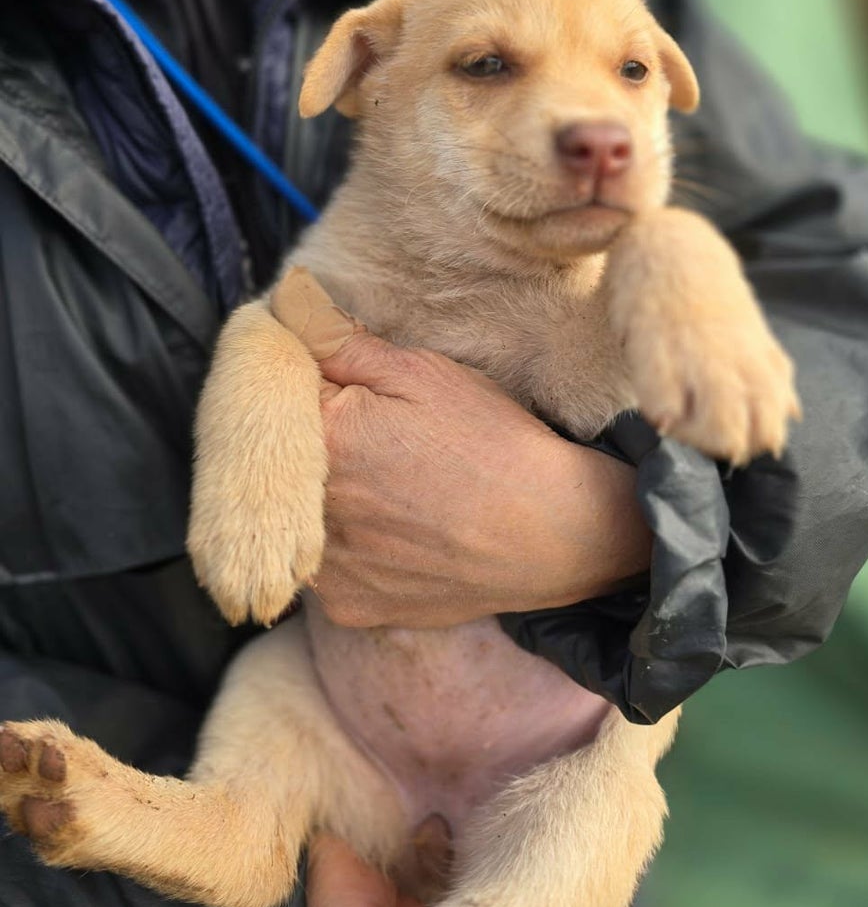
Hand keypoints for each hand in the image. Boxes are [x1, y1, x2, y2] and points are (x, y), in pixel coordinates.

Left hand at [271, 268, 651, 627]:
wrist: (554, 535)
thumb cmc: (493, 444)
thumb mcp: (423, 373)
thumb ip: (339, 339)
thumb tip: (284, 299)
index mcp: (319, 440)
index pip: (274, 403)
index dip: (315, 393)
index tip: (350, 393)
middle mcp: (307, 511)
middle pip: (283, 467)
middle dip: (323, 449)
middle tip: (385, 447)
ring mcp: (325, 569)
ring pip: (303, 522)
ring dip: (333, 504)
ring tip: (395, 491)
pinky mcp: (349, 608)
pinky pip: (330, 573)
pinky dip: (354, 552)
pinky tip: (400, 534)